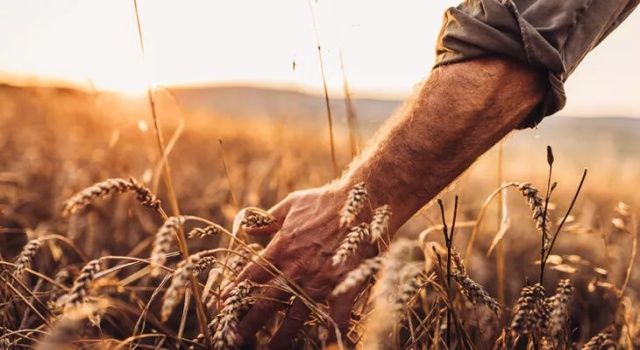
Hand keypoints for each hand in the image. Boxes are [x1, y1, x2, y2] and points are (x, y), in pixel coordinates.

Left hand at [223, 184, 378, 347]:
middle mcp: (296, 269)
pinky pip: (336, 315)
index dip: (235, 293)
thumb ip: (267, 220)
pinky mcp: (343, 286)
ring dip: (281, 337)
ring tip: (270, 349)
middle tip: (235, 338)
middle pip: (265, 303)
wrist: (362, 202)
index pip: (250, 277)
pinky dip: (332, 331)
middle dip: (248, 323)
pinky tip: (327, 344)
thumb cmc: (325, 201)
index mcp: (281, 249)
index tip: (224, 305)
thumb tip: (246, 229)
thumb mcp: (291, 204)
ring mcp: (320, 281)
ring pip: (295, 316)